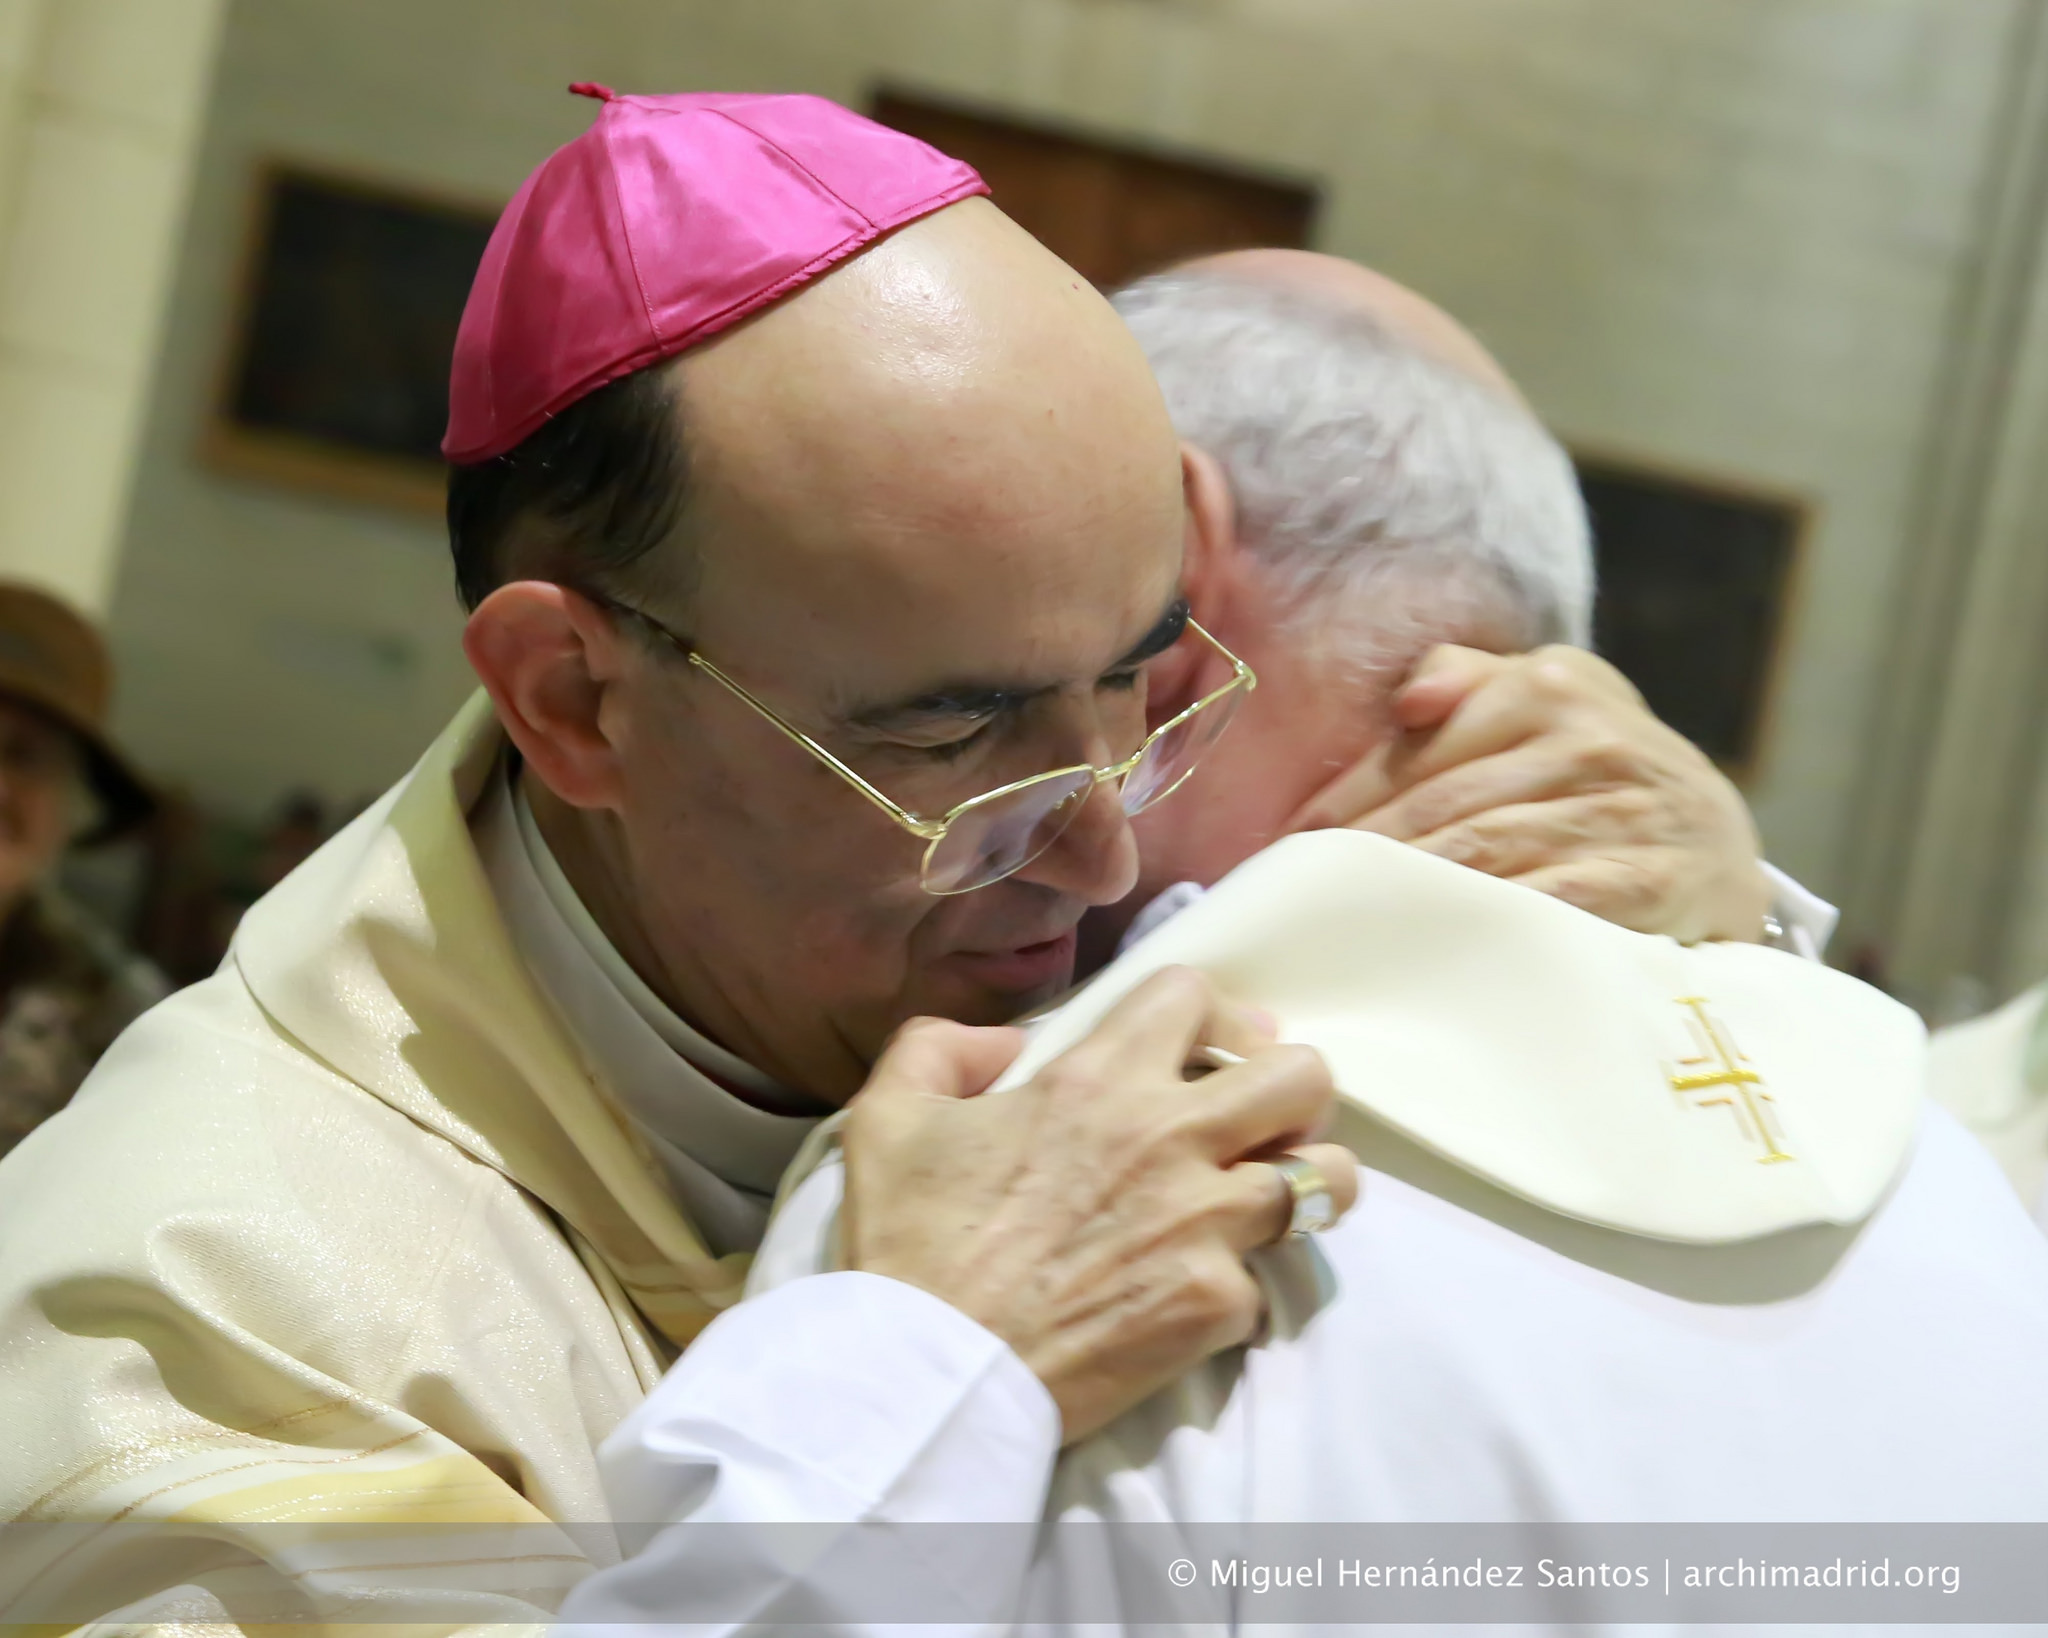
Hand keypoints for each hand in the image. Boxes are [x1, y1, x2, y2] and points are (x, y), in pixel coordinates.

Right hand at [840, 967, 1357, 1442]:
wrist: (927, 1376)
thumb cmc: (909, 1245)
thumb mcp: (889, 1116)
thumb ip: (941, 1047)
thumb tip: (1007, 1045)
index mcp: (1097, 1082)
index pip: (1196, 996)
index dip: (1211, 1014)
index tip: (1207, 1048)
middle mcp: (1169, 1138)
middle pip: (1301, 1076)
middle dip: (1291, 1091)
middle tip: (1258, 1120)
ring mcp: (1204, 1224)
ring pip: (1328, 1178)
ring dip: (1301, 1185)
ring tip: (1262, 1202)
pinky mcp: (1216, 1304)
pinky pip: (1269, 1281)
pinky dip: (1238, 1288)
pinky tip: (1195, 1294)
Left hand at [1289, 645, 1771, 944]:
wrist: (1718, 840)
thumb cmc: (1597, 770)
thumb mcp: (1546, 697)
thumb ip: (1467, 677)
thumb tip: (1412, 698)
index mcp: (1549, 685)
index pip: (1419, 750)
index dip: (1345, 803)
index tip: (1291, 846)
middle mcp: (1592, 739)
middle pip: (1442, 807)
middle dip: (1363, 858)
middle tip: (1302, 900)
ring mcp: (1625, 811)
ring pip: (1485, 855)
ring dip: (1406, 895)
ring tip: (1345, 926)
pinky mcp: (1649, 880)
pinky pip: (1547, 903)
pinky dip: (1482, 926)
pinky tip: (1430, 949)